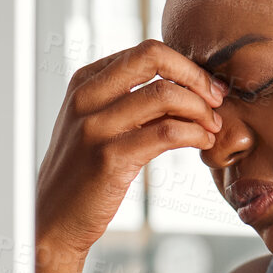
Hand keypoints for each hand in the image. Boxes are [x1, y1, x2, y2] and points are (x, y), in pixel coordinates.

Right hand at [35, 38, 226, 256]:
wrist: (54, 220)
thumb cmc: (84, 174)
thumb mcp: (97, 125)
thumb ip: (127, 101)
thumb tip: (183, 86)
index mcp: (84, 82)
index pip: (145, 52)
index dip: (186, 66)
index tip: (208, 88)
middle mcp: (86, 97)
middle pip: (153, 57)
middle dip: (196, 76)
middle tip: (218, 100)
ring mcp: (95, 126)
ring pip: (165, 95)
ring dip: (201, 110)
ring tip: (213, 127)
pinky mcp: (110, 158)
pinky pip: (167, 132)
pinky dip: (195, 134)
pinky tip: (203, 142)